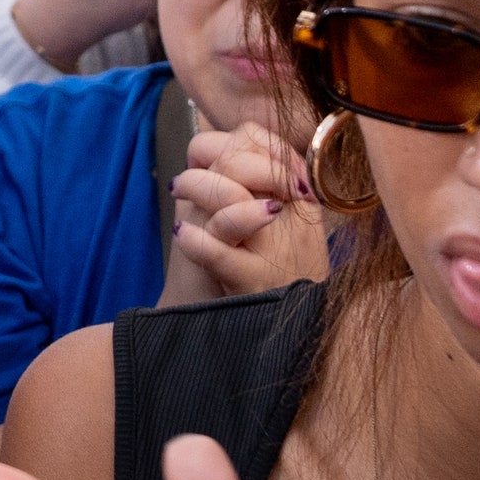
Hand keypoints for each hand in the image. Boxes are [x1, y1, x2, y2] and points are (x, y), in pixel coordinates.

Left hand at [166, 124, 327, 302]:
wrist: (286, 336)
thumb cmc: (278, 274)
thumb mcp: (286, 226)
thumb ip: (263, 184)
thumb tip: (228, 142)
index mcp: (299, 199)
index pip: (258, 142)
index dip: (228, 142)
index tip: (213, 159)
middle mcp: (290, 219)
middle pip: (238, 161)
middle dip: (204, 164)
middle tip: (183, 182)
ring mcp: (273, 251)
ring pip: (227, 195)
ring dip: (194, 189)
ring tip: (180, 195)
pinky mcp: (252, 283)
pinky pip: (216, 249)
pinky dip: (193, 240)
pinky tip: (184, 237)